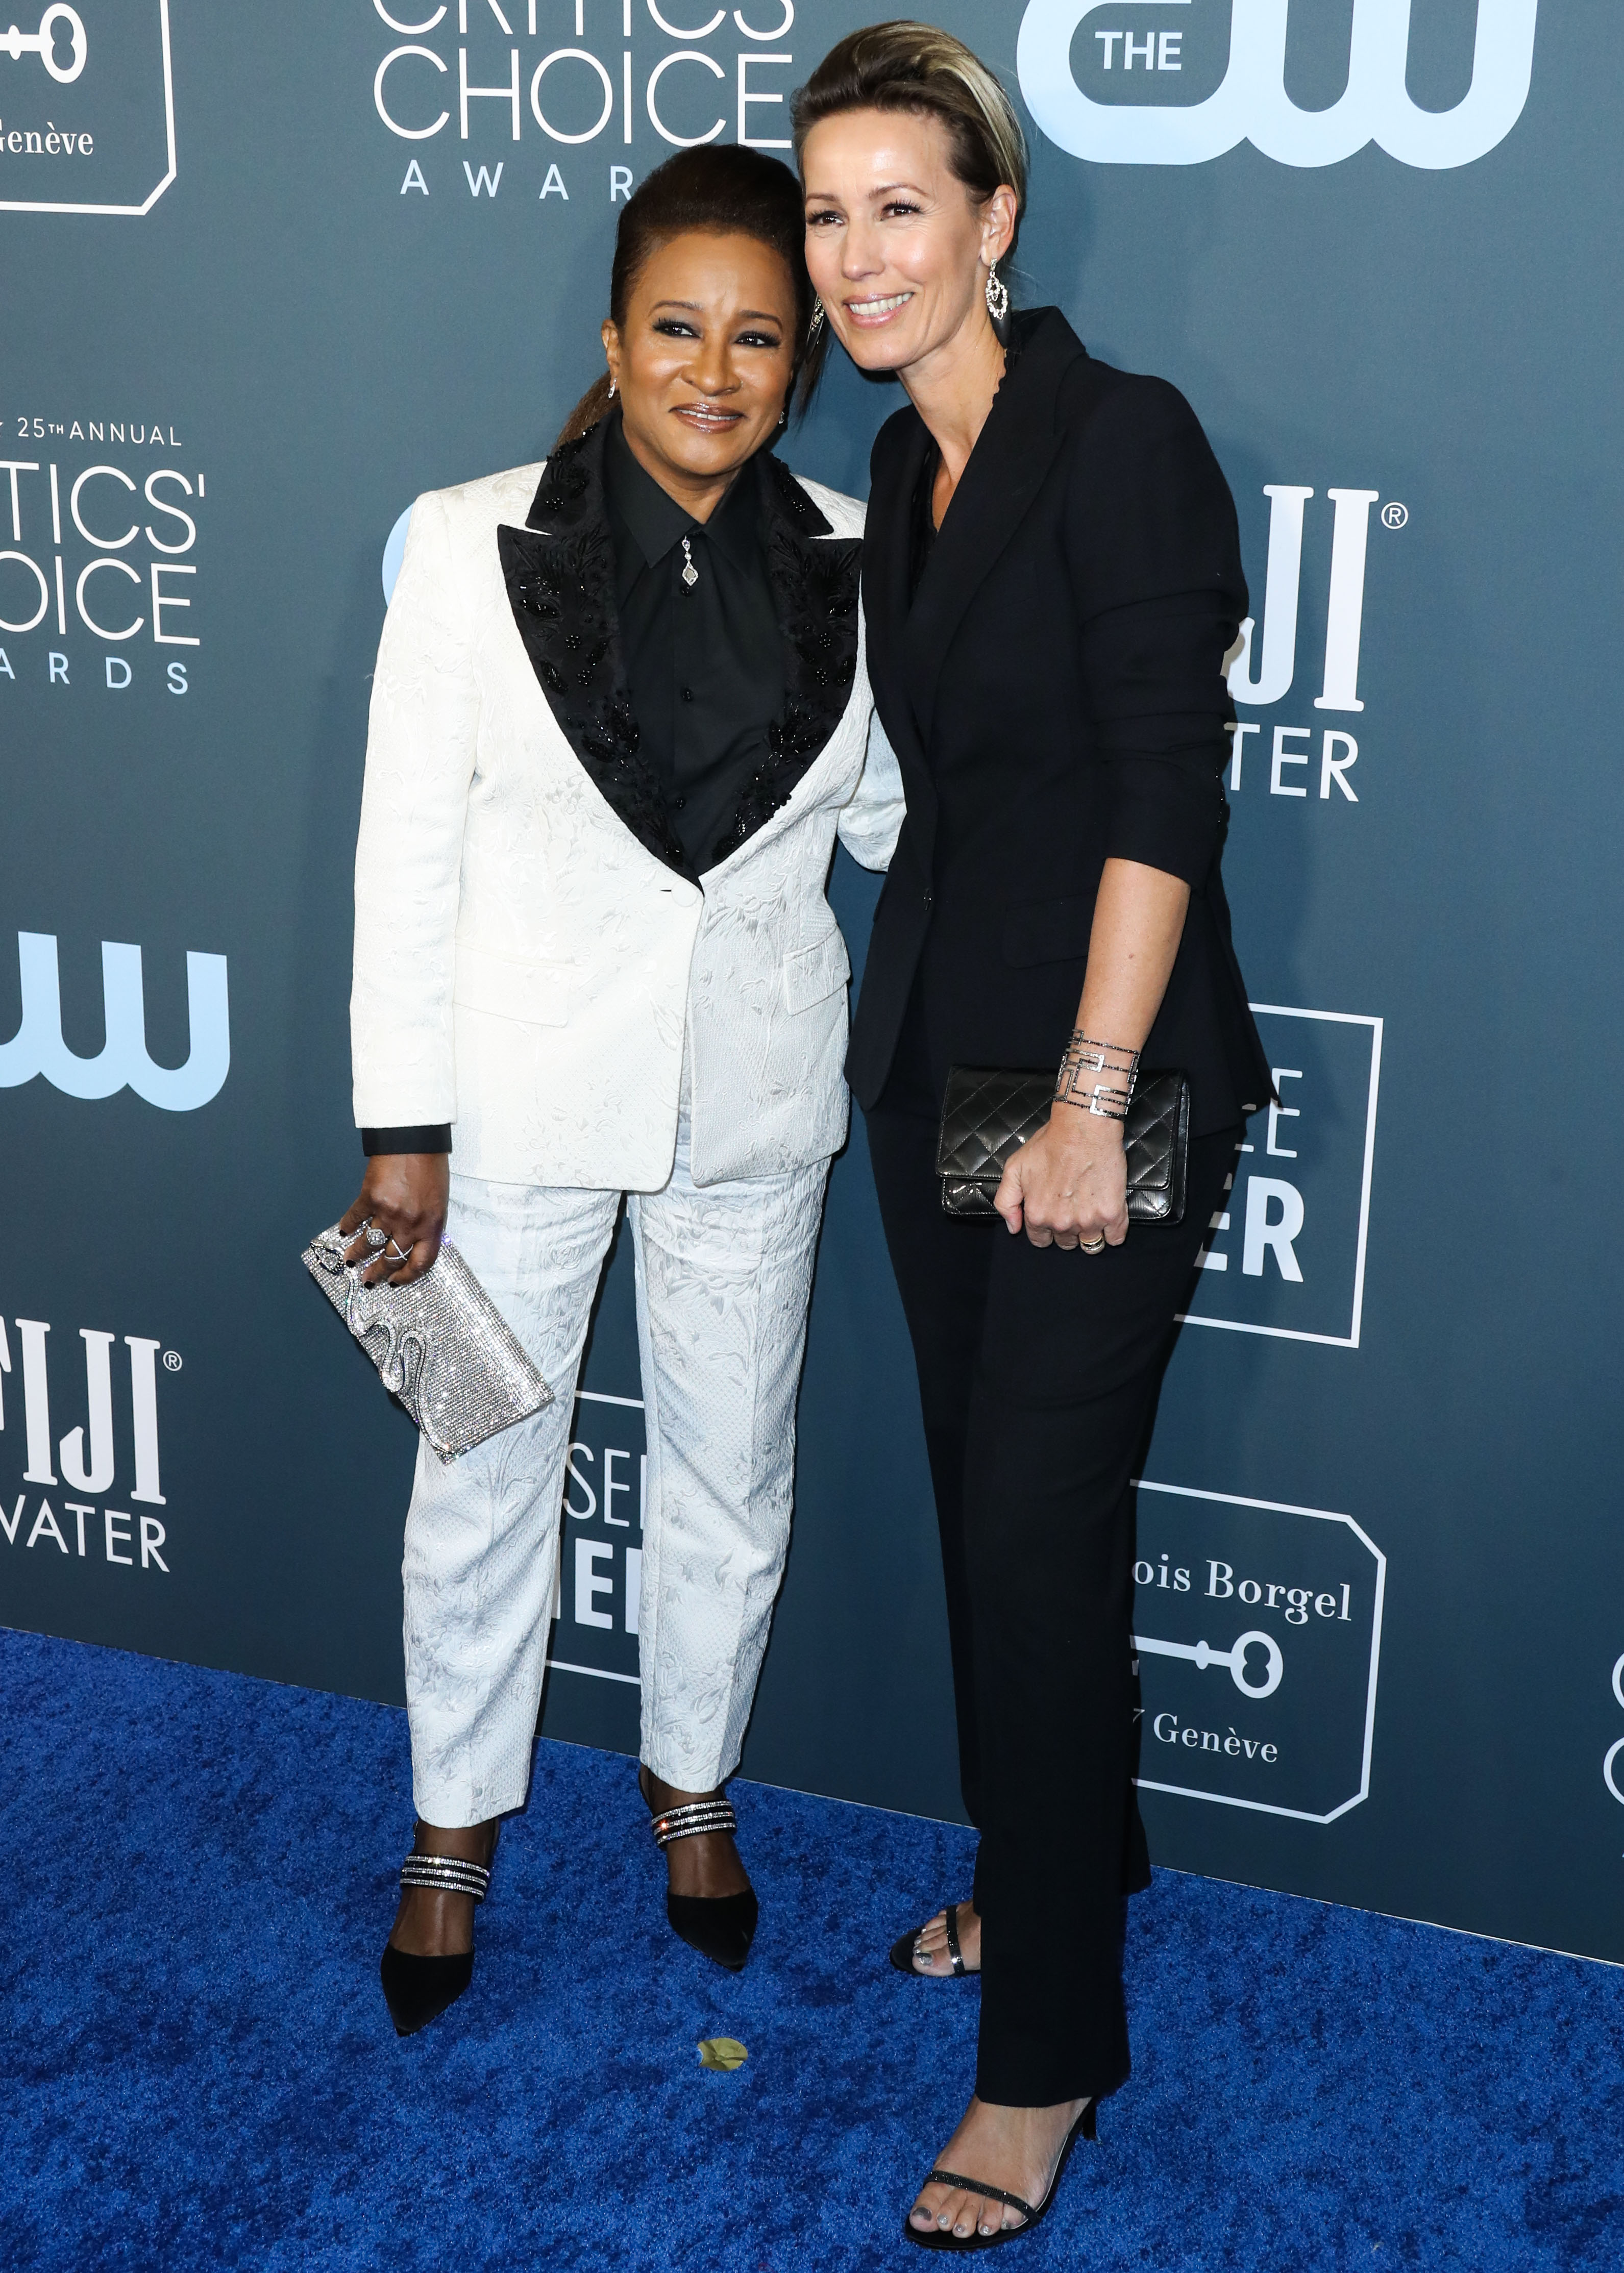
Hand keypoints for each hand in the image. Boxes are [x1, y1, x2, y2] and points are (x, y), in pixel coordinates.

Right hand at [338, 1153, 449, 1285]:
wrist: (416, 1139)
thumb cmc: (431, 1166)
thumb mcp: (439, 1201)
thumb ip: (427, 1223)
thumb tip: (411, 1240)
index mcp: (432, 1226)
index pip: (421, 1263)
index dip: (407, 1276)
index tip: (396, 1281)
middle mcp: (410, 1224)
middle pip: (391, 1258)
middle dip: (378, 1272)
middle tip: (368, 1279)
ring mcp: (389, 1212)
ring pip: (370, 1243)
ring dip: (357, 1254)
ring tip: (350, 1261)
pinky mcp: (370, 1198)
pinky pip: (355, 1218)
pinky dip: (347, 1226)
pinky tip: (343, 1231)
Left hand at [993, 1105, 1127, 1251]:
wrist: (1084, 1128)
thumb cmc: (1050, 1143)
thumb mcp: (1014, 1168)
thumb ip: (1006, 1201)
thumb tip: (1013, 1228)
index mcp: (1037, 1214)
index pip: (1040, 1240)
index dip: (1045, 1229)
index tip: (1053, 1214)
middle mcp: (1062, 1223)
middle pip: (1065, 1243)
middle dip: (1066, 1230)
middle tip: (1072, 1208)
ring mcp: (1088, 1221)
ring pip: (1090, 1245)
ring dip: (1089, 1234)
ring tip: (1090, 1212)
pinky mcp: (1112, 1214)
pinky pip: (1115, 1239)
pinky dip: (1112, 1232)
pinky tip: (1107, 1215)